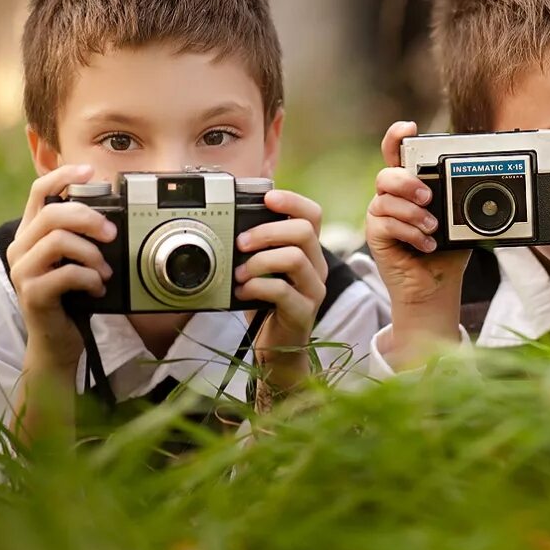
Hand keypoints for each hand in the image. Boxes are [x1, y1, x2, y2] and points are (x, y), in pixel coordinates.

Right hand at [7, 164, 116, 368]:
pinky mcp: (32, 295)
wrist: (58, 342)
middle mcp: (21, 248)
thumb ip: (82, 237)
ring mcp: (23, 272)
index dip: (62, 176)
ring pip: (57, 240)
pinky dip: (89, 278)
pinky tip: (97, 288)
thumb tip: (112, 217)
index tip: (90, 170)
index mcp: (31, 234)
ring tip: (105, 270)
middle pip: (51, 213)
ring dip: (91, 253)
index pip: (37, 192)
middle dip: (88, 217)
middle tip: (111, 232)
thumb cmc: (71, 298)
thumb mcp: (76, 261)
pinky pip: (64, 274)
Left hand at [233, 189, 325, 386]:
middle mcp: (317, 267)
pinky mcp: (303, 312)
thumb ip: (258, 247)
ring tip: (239, 273)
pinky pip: (282, 291)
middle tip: (240, 242)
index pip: (312, 214)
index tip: (267, 198)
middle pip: (304, 231)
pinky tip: (242, 292)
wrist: (278, 351)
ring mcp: (313, 290)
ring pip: (294, 257)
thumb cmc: (267, 306)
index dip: (292, 200)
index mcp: (309, 251)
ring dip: (259, 261)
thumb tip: (232, 222)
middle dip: (266, 231)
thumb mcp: (264, 270)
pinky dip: (256, 287)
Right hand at [365, 121, 469, 365]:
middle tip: (429, 197)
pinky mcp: (376, 235)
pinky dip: (410, 232)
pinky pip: (386, 223)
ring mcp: (381, 215)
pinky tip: (426, 244)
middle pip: (387, 174)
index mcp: (411, 186)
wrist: (435, 288)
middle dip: (407, 182)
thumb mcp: (461, 222)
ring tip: (432, 227)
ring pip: (385, 198)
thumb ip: (462, 202)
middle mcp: (393, 197)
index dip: (397, 137)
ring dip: (412, 212)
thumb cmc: (447, 253)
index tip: (409, 128)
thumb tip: (484, 190)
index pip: (397, 154)